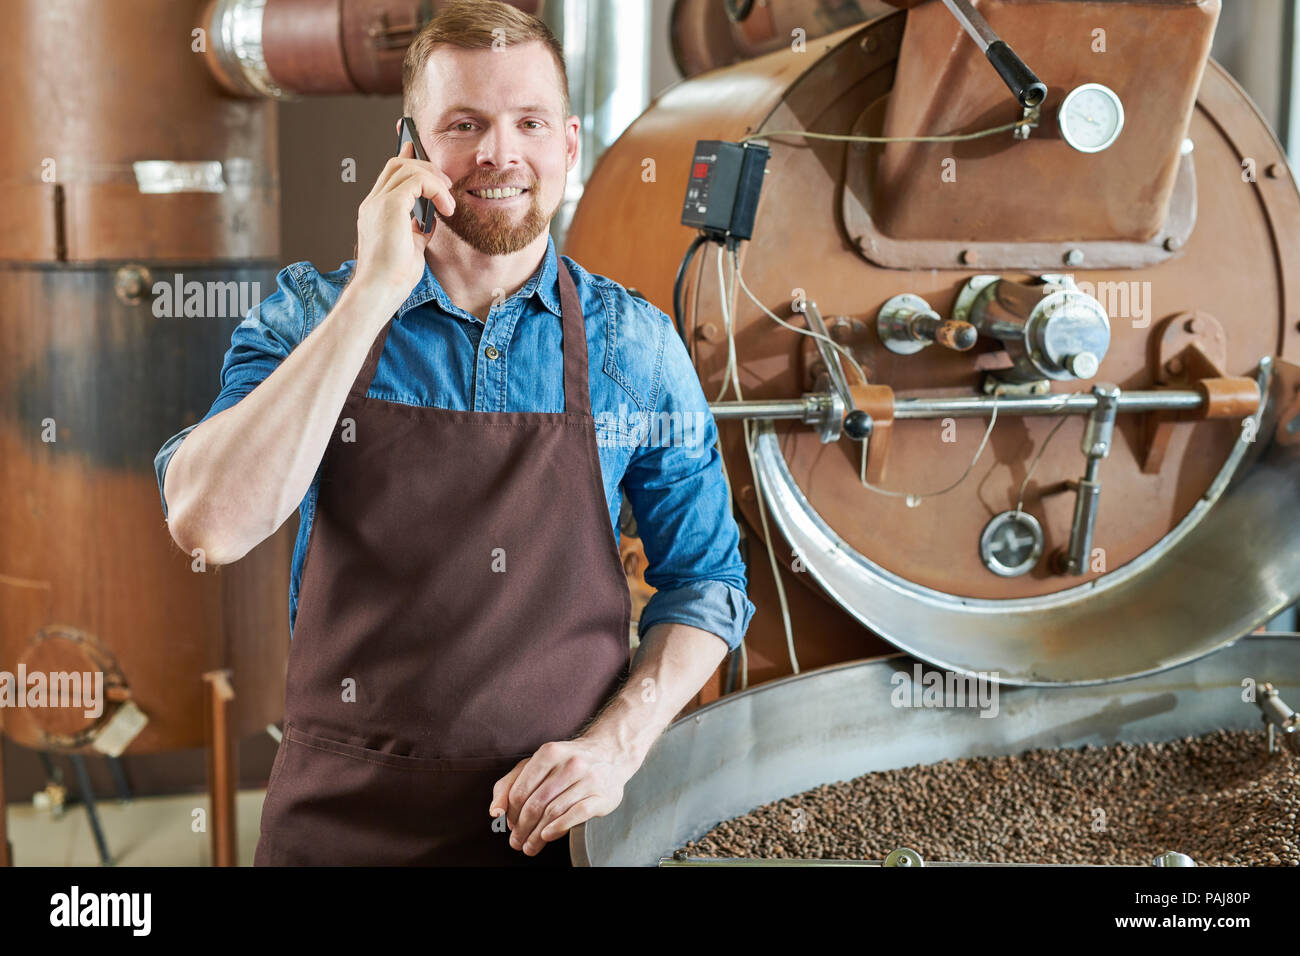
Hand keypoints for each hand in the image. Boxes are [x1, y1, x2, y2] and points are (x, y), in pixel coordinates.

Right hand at [352, 132, 456, 301]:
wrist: (380, 290)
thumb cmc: (393, 277)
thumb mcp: (411, 247)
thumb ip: (418, 228)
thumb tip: (431, 218)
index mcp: (375, 211)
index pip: (390, 175)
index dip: (407, 159)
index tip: (420, 151)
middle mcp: (373, 202)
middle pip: (398, 164)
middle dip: (426, 166)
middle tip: (446, 186)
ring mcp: (379, 202)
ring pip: (407, 168)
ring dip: (434, 178)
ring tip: (448, 199)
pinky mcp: (390, 206)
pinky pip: (417, 181)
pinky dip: (436, 189)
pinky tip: (447, 208)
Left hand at [488, 737, 635, 855]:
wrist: (609, 754)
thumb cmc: (566, 762)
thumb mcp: (535, 764)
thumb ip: (509, 784)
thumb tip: (495, 812)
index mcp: (549, 753)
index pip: (520, 791)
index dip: (511, 813)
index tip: (509, 825)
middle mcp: (570, 764)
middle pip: (536, 804)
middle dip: (522, 828)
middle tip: (516, 842)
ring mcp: (588, 779)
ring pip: (553, 812)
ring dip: (536, 835)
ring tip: (529, 846)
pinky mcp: (602, 796)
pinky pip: (576, 815)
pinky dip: (558, 828)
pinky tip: (547, 836)